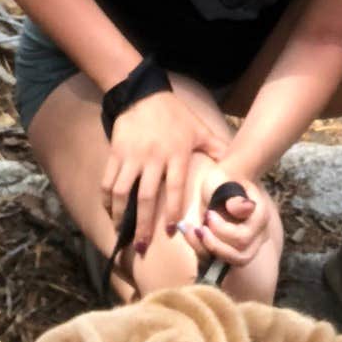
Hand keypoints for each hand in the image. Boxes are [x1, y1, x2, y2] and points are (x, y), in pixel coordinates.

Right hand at [101, 90, 224, 255]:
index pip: (175, 188)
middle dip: (144, 225)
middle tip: (142, 247)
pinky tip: (109, 212)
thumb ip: (216, 148)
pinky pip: (108, 181)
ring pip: (123, 192)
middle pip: (147, 197)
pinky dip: (106, 200)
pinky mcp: (115, 153)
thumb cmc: (175, 115)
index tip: (171, 231)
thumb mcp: (199, 130)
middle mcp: (153, 157)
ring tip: (122, 233)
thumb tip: (234, 167)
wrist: (143, 95)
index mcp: (176, 153)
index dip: (173, 211)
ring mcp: (131, 156)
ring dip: (120, 216)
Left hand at [172, 157, 273, 272]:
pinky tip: (190, 234)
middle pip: (242, 254)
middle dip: (216, 244)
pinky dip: (202, 251)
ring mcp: (248, 245)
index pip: (245, 236)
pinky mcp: (231, 252)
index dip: (224, 231)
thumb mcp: (223, 181)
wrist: (221, 184)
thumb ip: (233, 195)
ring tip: (193, 231)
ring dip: (208, 250)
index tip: (208, 214)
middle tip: (200, 228)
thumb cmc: (222, 180)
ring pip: (233, 262)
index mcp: (260, 216)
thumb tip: (244, 209)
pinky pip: (219, 262)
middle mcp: (259, 235)